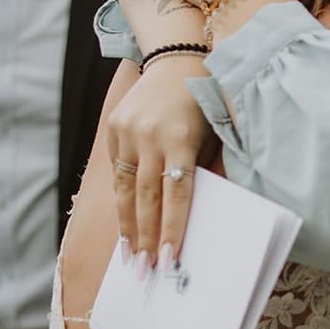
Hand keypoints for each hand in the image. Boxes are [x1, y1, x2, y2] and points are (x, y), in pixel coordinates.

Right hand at [107, 57, 214, 274]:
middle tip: (147, 270)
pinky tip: (124, 225)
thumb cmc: (205, 101)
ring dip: (128, 226)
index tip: (171, 258)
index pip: (176, 193)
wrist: (176, 58)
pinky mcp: (114, 127)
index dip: (173, 227)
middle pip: (146, 196)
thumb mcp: (215, 131)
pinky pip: (117, 171)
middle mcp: (149, 135)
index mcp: (180, 137)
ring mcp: (127, 131)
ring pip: (125, 188)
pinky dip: (121, 200)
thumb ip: (207, 168)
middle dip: (147, 237)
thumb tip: (203, 214)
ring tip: (131, 256)